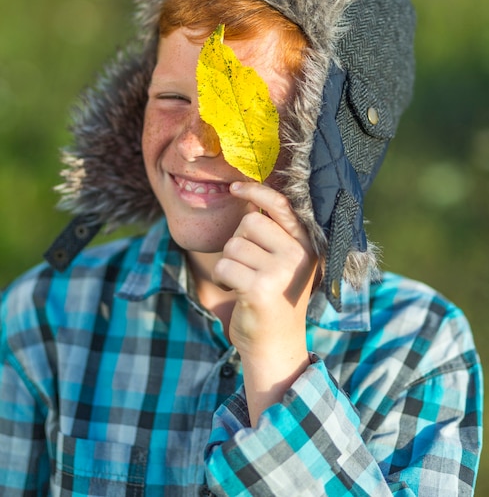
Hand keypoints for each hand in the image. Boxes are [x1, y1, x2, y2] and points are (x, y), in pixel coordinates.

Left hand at [212, 181, 316, 424]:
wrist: (276, 346)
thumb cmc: (275, 299)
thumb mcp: (284, 263)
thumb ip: (275, 233)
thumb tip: (248, 193)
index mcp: (306, 244)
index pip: (280, 204)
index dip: (256, 192)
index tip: (234, 187)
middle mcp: (298, 254)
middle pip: (248, 223)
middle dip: (238, 243)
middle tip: (249, 268)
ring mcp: (281, 271)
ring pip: (233, 245)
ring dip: (228, 264)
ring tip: (244, 283)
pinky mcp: (260, 288)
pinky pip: (224, 266)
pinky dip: (222, 279)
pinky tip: (236, 292)